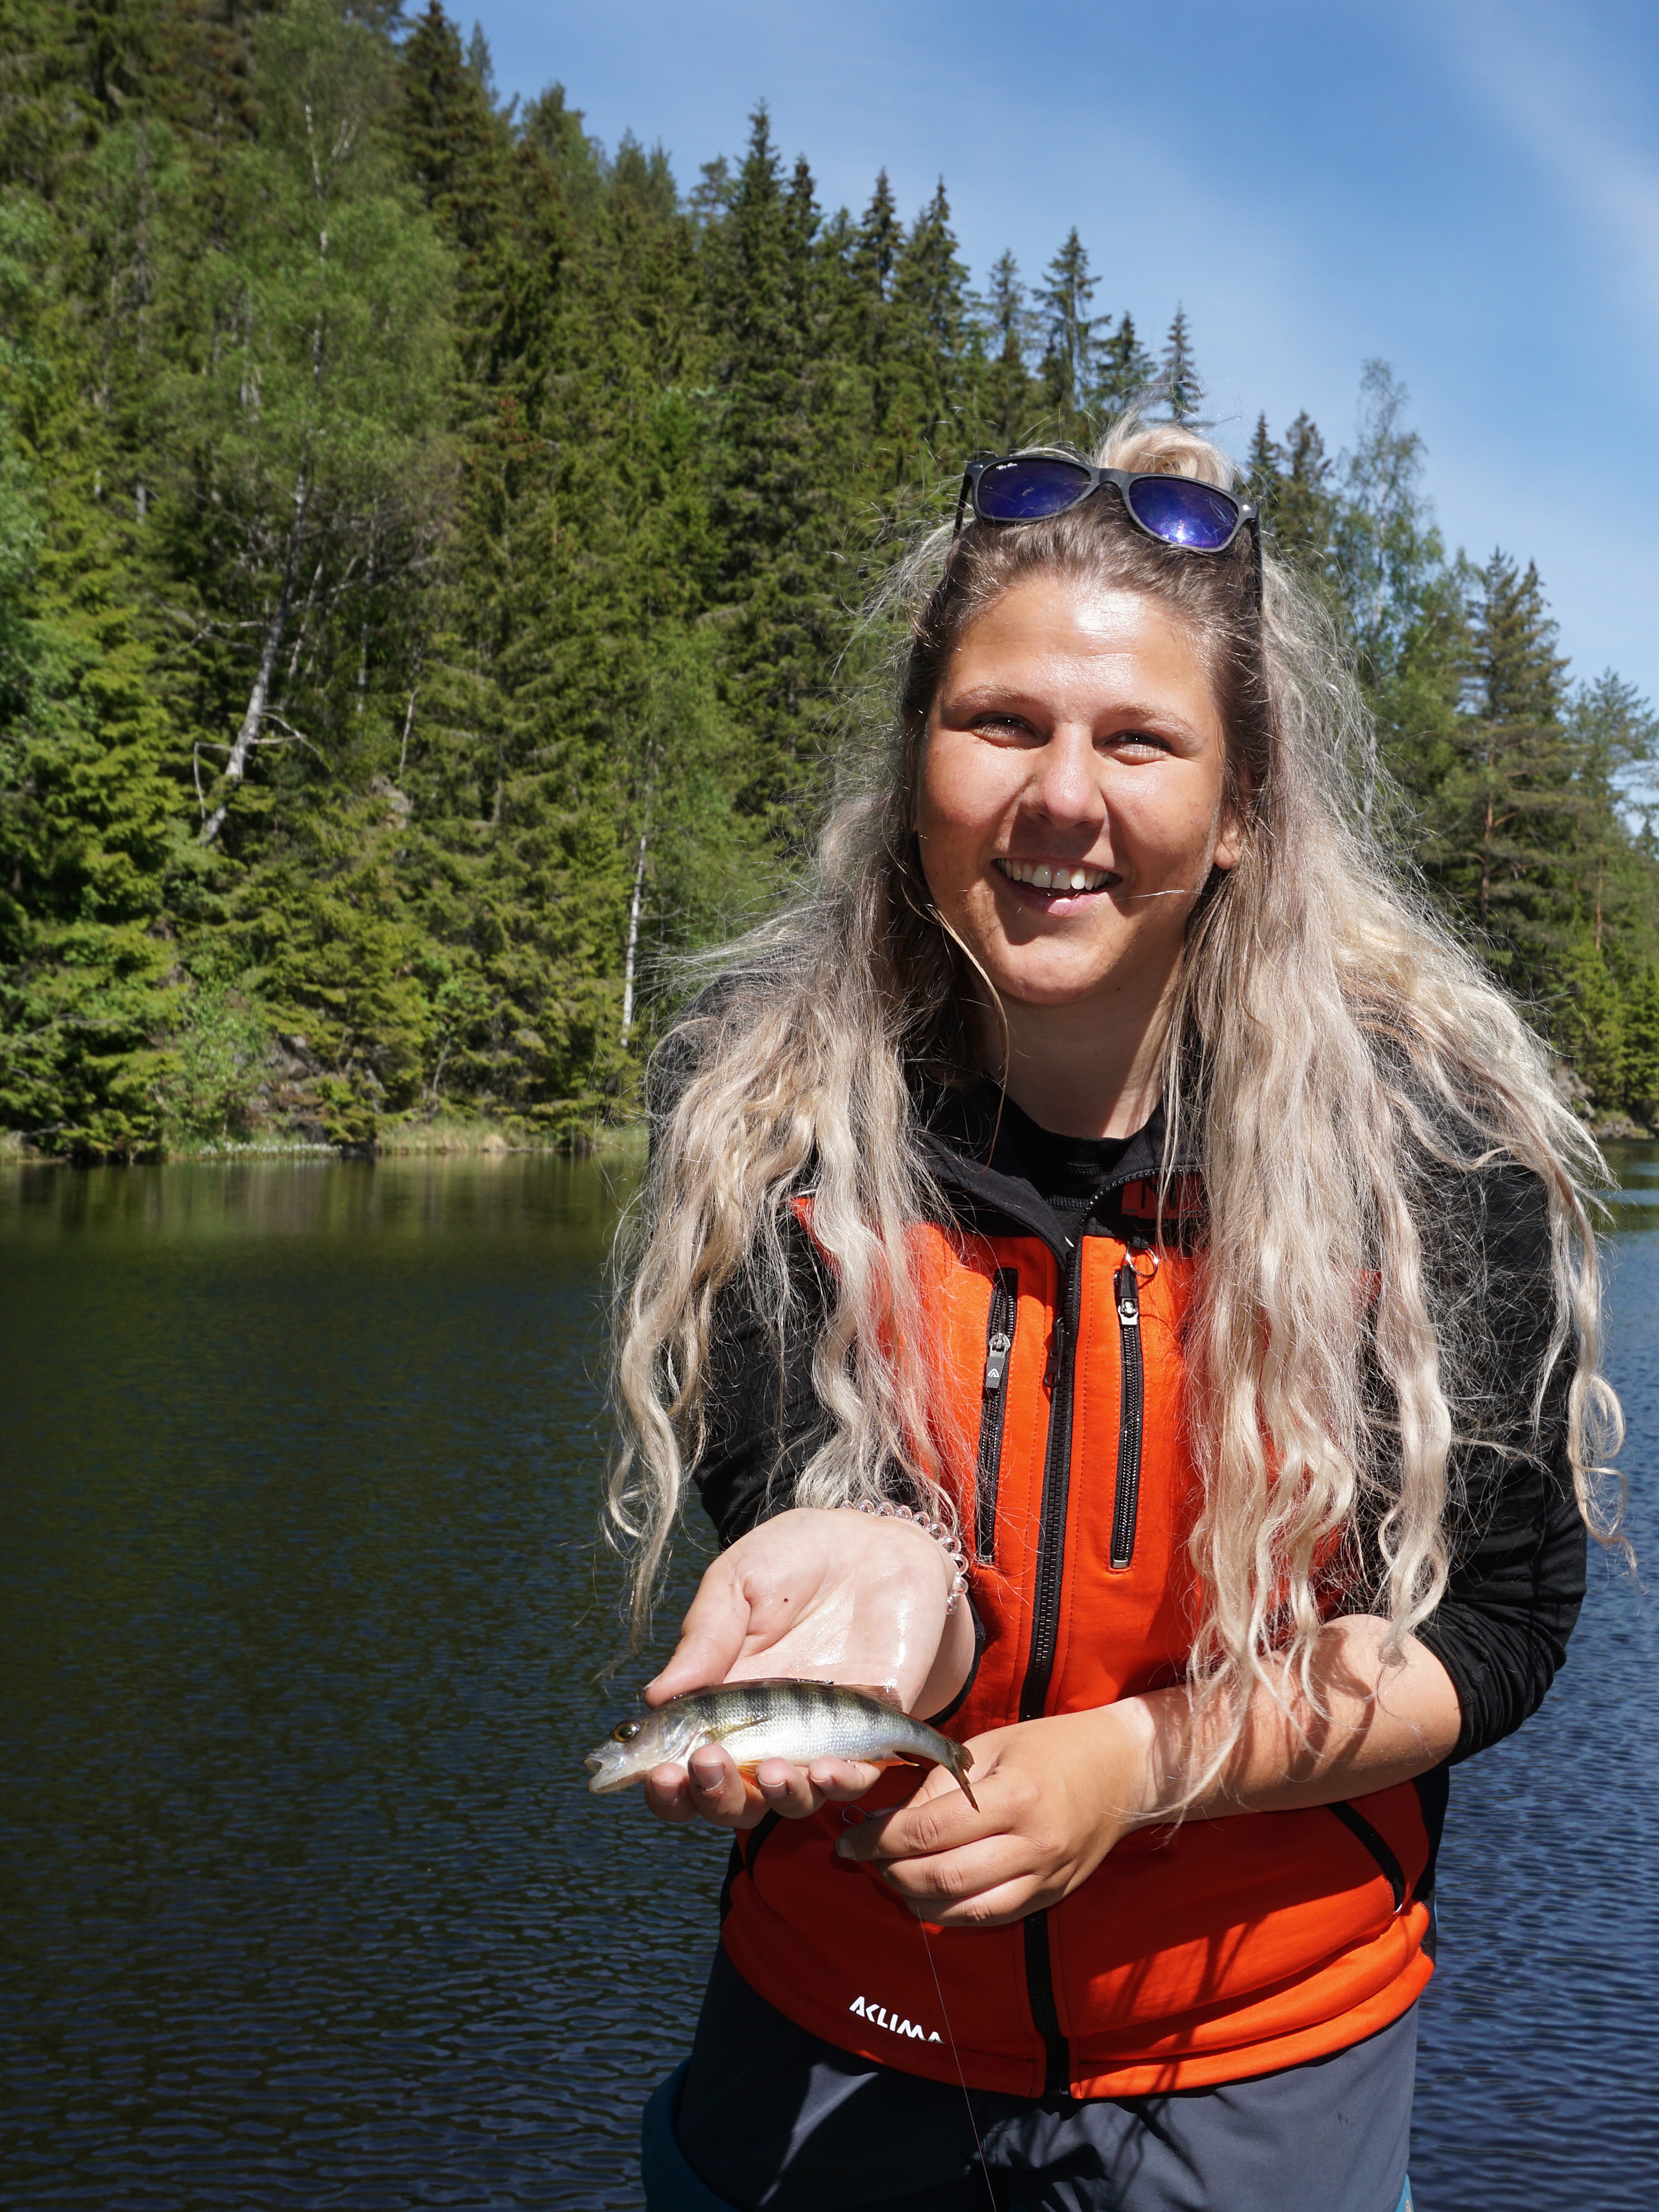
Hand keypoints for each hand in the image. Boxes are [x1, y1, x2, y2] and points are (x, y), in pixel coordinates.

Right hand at [639, 1506, 974, 1832]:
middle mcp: (764, 1732)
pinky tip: (827, 1767)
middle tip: (706, 1764)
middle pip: (728, 1798)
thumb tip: (654, 1698)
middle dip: (711, 1797)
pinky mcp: (869, 1731)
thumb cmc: (796, 1557)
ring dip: (776, 1796)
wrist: (877, 1543)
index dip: (666, 1786)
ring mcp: (816, 1737)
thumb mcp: (739, 1582)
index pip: (683, 1766)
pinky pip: (854, 1778)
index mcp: (720, 1700)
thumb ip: (704, 1638)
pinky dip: (839, 1783)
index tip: (659, 1774)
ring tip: (773, 1769)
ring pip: (789, 1799)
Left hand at [834, 1706, 1156, 1926]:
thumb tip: (890, 1819)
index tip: (850, 1838)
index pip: (929, 1831)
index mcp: (1014, 1796)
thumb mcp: (991, 1746)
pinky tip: (929, 1896)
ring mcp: (1044, 1878)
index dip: (880, 1839)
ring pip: (962, 1912)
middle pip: (941, 1879)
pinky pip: (990, 1918)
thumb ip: (942, 1784)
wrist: (1123, 1770)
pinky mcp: (1050, 1897)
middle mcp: (1031, 1845)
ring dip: (916, 1900)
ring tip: (892, 1878)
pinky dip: (950, 1915)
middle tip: (865, 1859)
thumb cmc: (1051, 1747)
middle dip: (891, 1873)